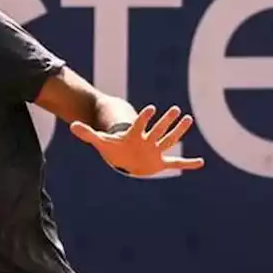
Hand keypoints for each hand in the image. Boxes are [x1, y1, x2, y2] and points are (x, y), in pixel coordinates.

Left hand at [70, 105, 203, 176]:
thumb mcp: (100, 142)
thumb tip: (71, 126)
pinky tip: (200, 163)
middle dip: (166, 121)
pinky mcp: (160, 162)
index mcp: (134, 135)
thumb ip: (88, 134)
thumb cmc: (114, 148)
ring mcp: (155, 150)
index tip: (151, 109)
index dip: (145, 117)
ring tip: (188, 119)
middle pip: (158, 130)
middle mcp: (147, 140)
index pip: (140, 124)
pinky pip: (176, 163)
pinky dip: (187, 164)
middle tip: (175, 110)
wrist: (124, 157)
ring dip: (178, 132)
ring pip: (169, 140)